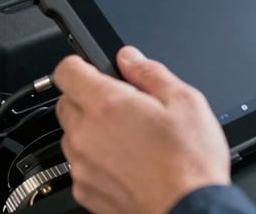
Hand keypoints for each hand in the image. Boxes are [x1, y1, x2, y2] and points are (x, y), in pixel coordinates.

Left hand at [53, 47, 229, 213]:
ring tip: (131, 139)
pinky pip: (81, 166)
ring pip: (73, 136)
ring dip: (92, 131)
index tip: (93, 69)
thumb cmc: (189, 164)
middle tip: (123, 107)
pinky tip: (128, 164)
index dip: (80, 64)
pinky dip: (97, 161)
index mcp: (106, 105)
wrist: (188, 212)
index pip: (66, 71)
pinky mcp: (85, 192)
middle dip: (89, 98)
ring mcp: (82, 167)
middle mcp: (85, 135)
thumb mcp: (184, 101)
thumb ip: (150, 72)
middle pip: (67, 103)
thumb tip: (130, 58)